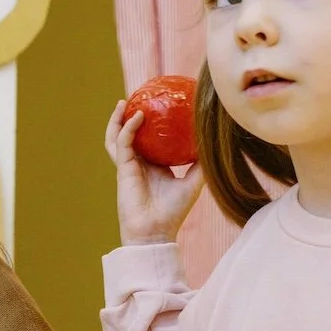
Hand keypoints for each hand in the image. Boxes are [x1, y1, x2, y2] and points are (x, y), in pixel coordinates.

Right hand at [105, 101, 204, 245]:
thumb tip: (213, 144)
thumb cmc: (173, 211)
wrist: (156, 231)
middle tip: (136, 99)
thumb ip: (201, 165)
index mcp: (152, 166)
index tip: (156, 107)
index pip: (147, 141)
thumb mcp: (193, 184)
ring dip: (118, 119)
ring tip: (123, 102)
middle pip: (128, 135)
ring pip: (117, 137)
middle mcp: (138, 164)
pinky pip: (123, 143)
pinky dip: (128, 128)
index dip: (148, 125)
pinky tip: (137, 116)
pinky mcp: (123, 168)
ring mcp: (128, 165)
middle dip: (127, 117)